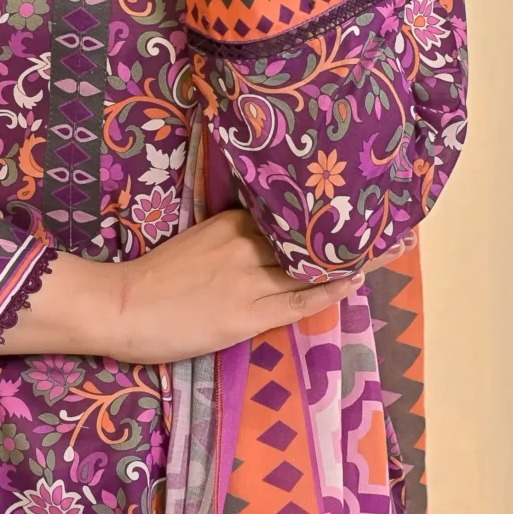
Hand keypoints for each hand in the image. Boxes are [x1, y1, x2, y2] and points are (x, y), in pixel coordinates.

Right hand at [1, 211, 360, 363]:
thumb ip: (232, 236)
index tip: (360, 199)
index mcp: (231, 222)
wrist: (120, 306)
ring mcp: (250, 278)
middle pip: (309, 235)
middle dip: (350, 229)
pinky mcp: (248, 313)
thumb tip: (269, 235)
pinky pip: (301, 299)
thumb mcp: (197, 241)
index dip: (327, 212)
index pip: (290, 214)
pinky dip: (331, 288)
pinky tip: (356, 279)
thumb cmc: (152, 279)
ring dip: (353, 257)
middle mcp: (246, 243)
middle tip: (392, 220)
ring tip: (392, 245)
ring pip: (312, 265)